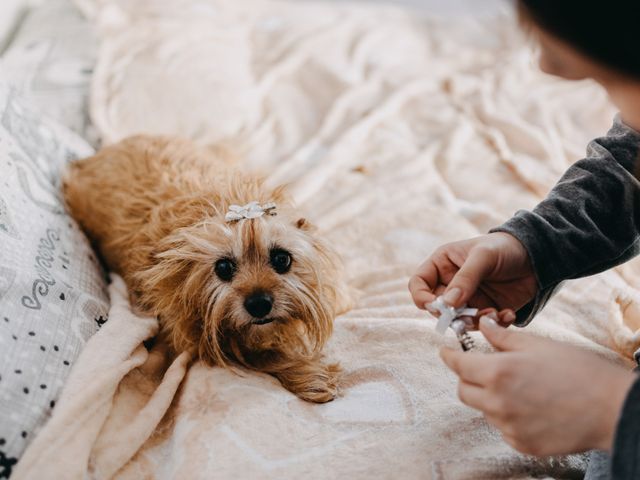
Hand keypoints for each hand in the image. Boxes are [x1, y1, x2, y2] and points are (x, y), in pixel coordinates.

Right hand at [409, 232, 537, 325]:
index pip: (419, 284)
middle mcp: (451, 283)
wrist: (538, 255)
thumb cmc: (505, 247)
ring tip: (494, 313)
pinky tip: (507, 314)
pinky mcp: (486, 310)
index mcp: (442, 264)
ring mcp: (468, 298)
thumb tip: (446, 304)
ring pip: (458, 320)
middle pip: (437, 307)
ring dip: (475, 321)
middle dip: (451, 315)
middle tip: (468, 316)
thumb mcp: (483, 257)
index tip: (436, 307)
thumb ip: (465, 279)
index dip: (421, 297)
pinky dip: (494, 324)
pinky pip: (482, 325)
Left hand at [441, 317, 636, 455]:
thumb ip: (502, 337)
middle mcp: (498, 402)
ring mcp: (509, 427)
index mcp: (498, 373)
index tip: (446, 352)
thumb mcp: (537, 345)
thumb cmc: (579, 372)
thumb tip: (483, 326)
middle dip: (467, 377)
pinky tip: (529, 406)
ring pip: (482, 409)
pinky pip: (502, 428)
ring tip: (517, 386)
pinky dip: (506, 416)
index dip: (449, 356)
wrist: (612, 408)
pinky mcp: (521, 444)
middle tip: (482, 367)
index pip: (458, 365)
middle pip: (463, 390)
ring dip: (488, 397)